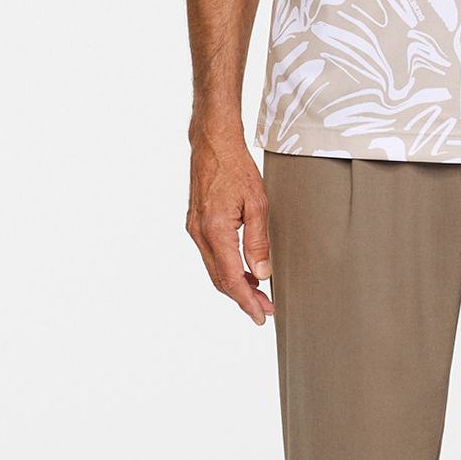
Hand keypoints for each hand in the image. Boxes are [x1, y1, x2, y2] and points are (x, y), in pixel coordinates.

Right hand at [185, 126, 272, 323]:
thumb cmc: (236, 167)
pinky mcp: (196, 224)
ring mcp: (195, 229)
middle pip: (220, 279)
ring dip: (235, 284)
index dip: (246, 300)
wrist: (213, 143)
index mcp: (215, 230)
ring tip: (259, 295)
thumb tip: (261, 274)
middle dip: (243, 298)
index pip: (230, 277)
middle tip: (265, 310)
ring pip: (214, 269)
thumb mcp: (257, 203)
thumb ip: (258, 241)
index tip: (260, 316)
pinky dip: (227, 269)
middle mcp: (199, 233)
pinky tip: (244, 272)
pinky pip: (211, 256)